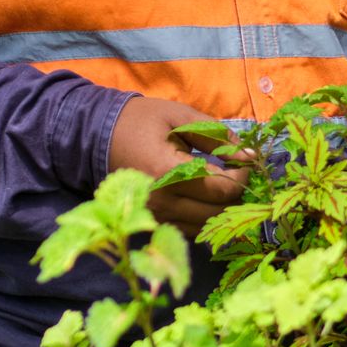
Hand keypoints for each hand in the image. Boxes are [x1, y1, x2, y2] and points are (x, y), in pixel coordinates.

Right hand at [107, 96, 255, 232]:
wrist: (99, 136)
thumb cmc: (142, 122)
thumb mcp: (181, 117)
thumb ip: (217, 136)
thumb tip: (248, 156)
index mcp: (169, 173)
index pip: (223, 189)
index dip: (242, 176)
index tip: (243, 161)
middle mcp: (162, 202)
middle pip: (218, 211)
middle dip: (236, 192)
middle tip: (236, 171)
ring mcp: (156, 216)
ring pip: (206, 225)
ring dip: (221, 206)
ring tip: (221, 182)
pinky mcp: (154, 221)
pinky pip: (189, 229)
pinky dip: (203, 215)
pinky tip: (203, 196)